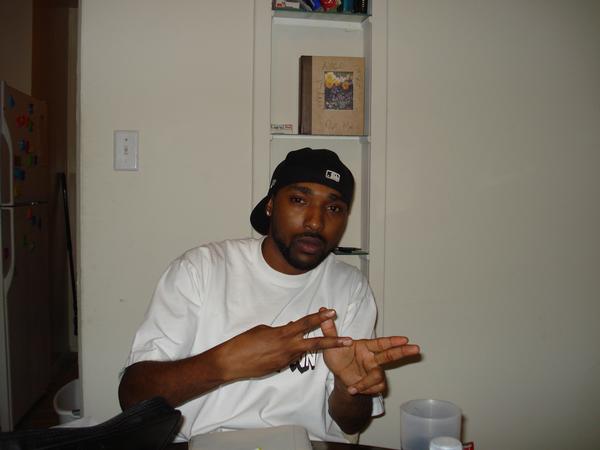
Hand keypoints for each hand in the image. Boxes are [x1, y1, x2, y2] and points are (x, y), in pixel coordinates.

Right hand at [218, 309, 351, 380]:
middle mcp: (287, 348)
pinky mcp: (280, 368)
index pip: (305, 324)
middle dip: (333, 342)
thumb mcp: (262, 329)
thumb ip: (279, 329)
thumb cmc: (243, 342)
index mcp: (282, 334)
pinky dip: (293, 352)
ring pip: (303, 351)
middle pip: (315, 344)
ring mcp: (285, 360)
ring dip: (310, 346)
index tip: (332, 312)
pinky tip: (285, 349)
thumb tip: (288, 330)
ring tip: (317, 342)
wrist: (231, 362)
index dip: (320, 318)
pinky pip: (292, 358)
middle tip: (348, 340)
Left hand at [320, 308, 419, 394]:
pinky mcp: (373, 384)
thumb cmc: (338, 357)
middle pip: (391, 355)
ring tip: (353, 387)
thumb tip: (323, 310)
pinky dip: (364, 389)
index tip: (405, 339)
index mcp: (366, 347)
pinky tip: (353, 389)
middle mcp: (373, 358)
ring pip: (378, 376)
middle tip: (416, 349)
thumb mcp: (330, 344)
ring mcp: (374, 371)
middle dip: (404, 352)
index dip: (393, 341)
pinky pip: (374, 387)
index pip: (381, 343)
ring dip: (367, 382)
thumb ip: (329, 329)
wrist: (338, 377)